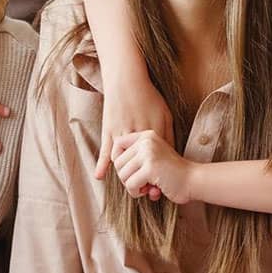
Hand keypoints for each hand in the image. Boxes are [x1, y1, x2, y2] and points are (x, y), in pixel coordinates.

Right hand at [95, 76, 172, 201]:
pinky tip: (100, 176)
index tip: (163, 185)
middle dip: (146, 180)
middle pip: (142, 163)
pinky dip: (102, 163)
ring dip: (127, 176)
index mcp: (154, 129)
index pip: (159, 157)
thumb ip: (168, 133)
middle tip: (150, 192)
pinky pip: (105, 149)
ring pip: (124, 160)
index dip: (161, 173)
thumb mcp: (164, 113)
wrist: (127, 80)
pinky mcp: (109, 129)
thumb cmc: (148, 96)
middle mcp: (138, 133)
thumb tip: (171, 152)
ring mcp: (122, 132)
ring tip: (132, 187)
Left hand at [111, 130, 194, 202]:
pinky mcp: (150, 168)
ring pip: (122, 174)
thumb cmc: (172, 172)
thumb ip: (136, 155)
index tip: (129, 171)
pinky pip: (130, 184)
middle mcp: (146, 141)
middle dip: (126, 177)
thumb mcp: (153, 156)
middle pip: (118, 162)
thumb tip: (110, 162)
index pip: (118, 144)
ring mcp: (148, 153)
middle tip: (140, 183)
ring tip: (145, 187)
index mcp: (146, 135)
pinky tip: (149, 192)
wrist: (193, 180)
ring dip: (131, 186)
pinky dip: (136, 192)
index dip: (119, 161)